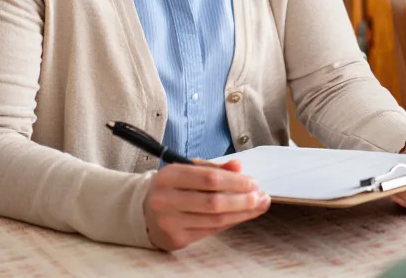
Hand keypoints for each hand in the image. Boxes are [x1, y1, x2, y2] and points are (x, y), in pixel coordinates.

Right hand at [144, 159, 270, 250]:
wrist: (144, 211)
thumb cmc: (171, 187)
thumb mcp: (187, 170)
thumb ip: (213, 168)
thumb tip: (238, 167)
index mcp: (168, 176)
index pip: (209, 178)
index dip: (235, 181)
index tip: (253, 182)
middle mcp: (166, 199)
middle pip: (213, 202)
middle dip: (242, 200)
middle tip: (261, 197)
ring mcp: (170, 221)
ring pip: (215, 219)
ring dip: (241, 213)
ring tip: (258, 206)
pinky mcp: (176, 238)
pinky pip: (210, 230)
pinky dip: (230, 222)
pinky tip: (242, 215)